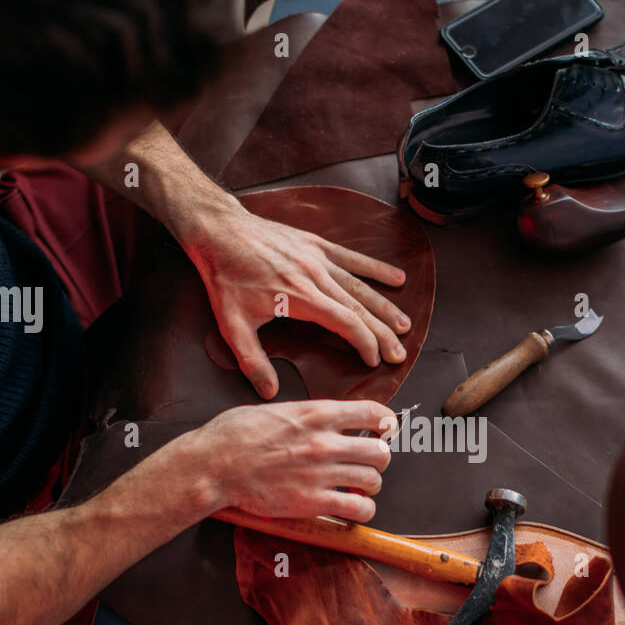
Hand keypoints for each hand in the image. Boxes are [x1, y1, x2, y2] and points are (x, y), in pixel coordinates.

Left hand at [182, 204, 411, 398]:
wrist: (219, 231)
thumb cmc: (225, 278)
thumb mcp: (231, 325)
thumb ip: (252, 361)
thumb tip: (270, 393)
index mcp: (299, 297)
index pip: (346, 323)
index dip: (364, 343)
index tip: (374, 361)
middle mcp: (316, 276)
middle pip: (360, 307)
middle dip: (383, 332)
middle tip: (400, 353)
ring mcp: (318, 258)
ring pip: (361, 285)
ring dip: (385, 306)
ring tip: (405, 325)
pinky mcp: (316, 244)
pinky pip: (352, 258)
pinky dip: (375, 268)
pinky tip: (398, 278)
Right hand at [194, 399, 396, 522]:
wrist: (214, 465)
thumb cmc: (235, 435)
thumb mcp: (276, 410)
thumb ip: (307, 415)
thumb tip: (323, 419)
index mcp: (318, 414)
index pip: (374, 413)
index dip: (387, 423)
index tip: (385, 430)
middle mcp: (325, 442)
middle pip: (381, 451)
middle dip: (378, 459)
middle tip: (367, 464)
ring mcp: (321, 472)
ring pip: (373, 481)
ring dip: (369, 486)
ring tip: (357, 488)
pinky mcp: (313, 501)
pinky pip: (358, 509)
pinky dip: (363, 511)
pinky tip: (353, 509)